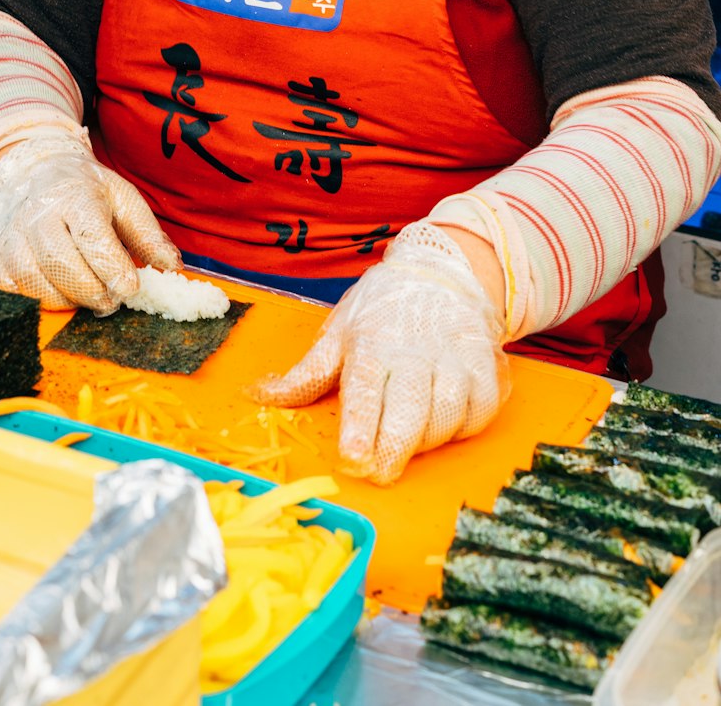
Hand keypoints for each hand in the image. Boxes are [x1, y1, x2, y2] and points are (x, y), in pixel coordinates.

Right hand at [0, 129, 181, 313]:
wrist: (38, 174)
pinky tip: (61, 290)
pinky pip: (17, 294)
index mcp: (74, 196)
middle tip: (112, 300)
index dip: (112, 268)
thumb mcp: (123, 200)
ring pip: (38, 285)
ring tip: (89, 292)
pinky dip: (42, 301)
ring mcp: (13, 238)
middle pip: (61, 265)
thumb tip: (171, 266)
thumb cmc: (87, 192)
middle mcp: (37, 215)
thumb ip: (147, 235)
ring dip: (70, 300)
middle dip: (93, 291)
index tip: (130, 289)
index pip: (91, 236)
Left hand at [254, 223, 508, 483]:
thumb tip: (257, 395)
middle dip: (393, 449)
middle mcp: (415, 350)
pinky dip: (463, 426)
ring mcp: (455, 358)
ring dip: (426, 440)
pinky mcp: (487, 366)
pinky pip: (480, 412)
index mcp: (372, 343)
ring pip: (446, 417)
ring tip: (406, 440)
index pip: (366, 392)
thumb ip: (305, 373)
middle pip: (410, 412)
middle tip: (379, 473)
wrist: (443, 272)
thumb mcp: (338, 331)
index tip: (353, 459)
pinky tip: (443, 422)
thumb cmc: (382, 308)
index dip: (360, 429)